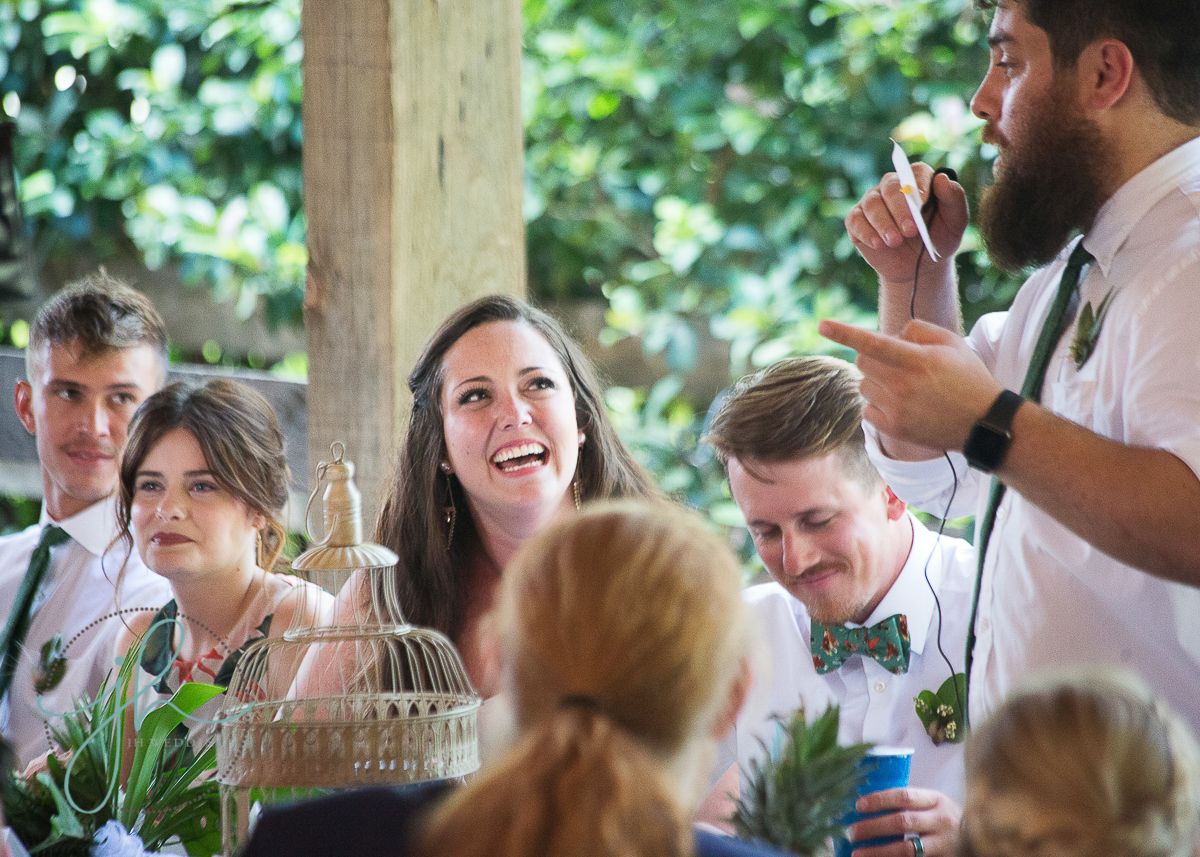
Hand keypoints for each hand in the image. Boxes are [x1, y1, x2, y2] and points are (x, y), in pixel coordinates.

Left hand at [818, 318, 1001, 452]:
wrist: (983, 422)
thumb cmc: (967, 377)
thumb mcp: (951, 342)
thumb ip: (917, 330)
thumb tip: (889, 335)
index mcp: (917, 360)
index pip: (873, 342)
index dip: (844, 332)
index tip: (821, 325)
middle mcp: (903, 385)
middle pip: (862, 362)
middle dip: (873, 357)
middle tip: (895, 361)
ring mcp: (896, 409)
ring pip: (864, 385)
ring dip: (877, 381)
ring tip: (905, 386)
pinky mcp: (893, 429)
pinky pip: (867, 409)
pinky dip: (877, 404)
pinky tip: (901, 404)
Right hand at [845, 166, 967, 284]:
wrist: (919, 266)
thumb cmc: (938, 238)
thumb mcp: (955, 222)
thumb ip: (954, 198)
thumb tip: (942, 179)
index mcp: (918, 180)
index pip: (915, 172)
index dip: (917, 185)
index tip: (921, 203)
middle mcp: (892, 186)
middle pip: (890, 187)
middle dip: (900, 209)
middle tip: (910, 231)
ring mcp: (872, 202)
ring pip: (872, 204)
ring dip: (883, 223)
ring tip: (895, 242)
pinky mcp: (857, 220)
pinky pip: (855, 220)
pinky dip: (865, 232)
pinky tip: (878, 244)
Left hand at [846, 787, 960, 856]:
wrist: (981, 836)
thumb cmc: (946, 818)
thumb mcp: (934, 804)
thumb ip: (910, 803)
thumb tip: (867, 804)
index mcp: (936, 799)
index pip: (904, 796)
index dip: (879, 800)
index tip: (858, 805)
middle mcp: (941, 820)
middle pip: (902, 822)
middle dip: (873, 827)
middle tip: (851, 832)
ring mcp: (944, 844)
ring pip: (907, 849)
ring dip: (879, 852)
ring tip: (858, 854)